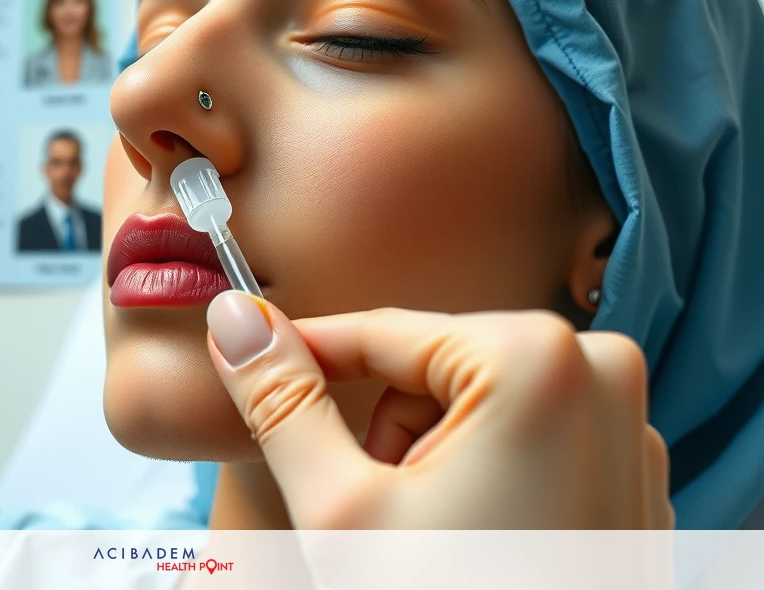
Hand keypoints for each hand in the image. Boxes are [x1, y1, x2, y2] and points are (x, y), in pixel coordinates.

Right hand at [204, 291, 673, 528]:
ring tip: (430, 538)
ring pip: (477, 404)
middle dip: (387, 433)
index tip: (249, 368)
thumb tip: (235, 321)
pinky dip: (484, 478)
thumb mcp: (343, 508)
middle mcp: (601, 373)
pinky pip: (528, 440)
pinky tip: (475, 544)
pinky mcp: (631, 479)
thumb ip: (282, 400)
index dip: (303, 355)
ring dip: (430, 458)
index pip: (381, 330)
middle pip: (432, 369)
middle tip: (381, 512)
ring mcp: (626, 429)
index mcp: (537, 358)